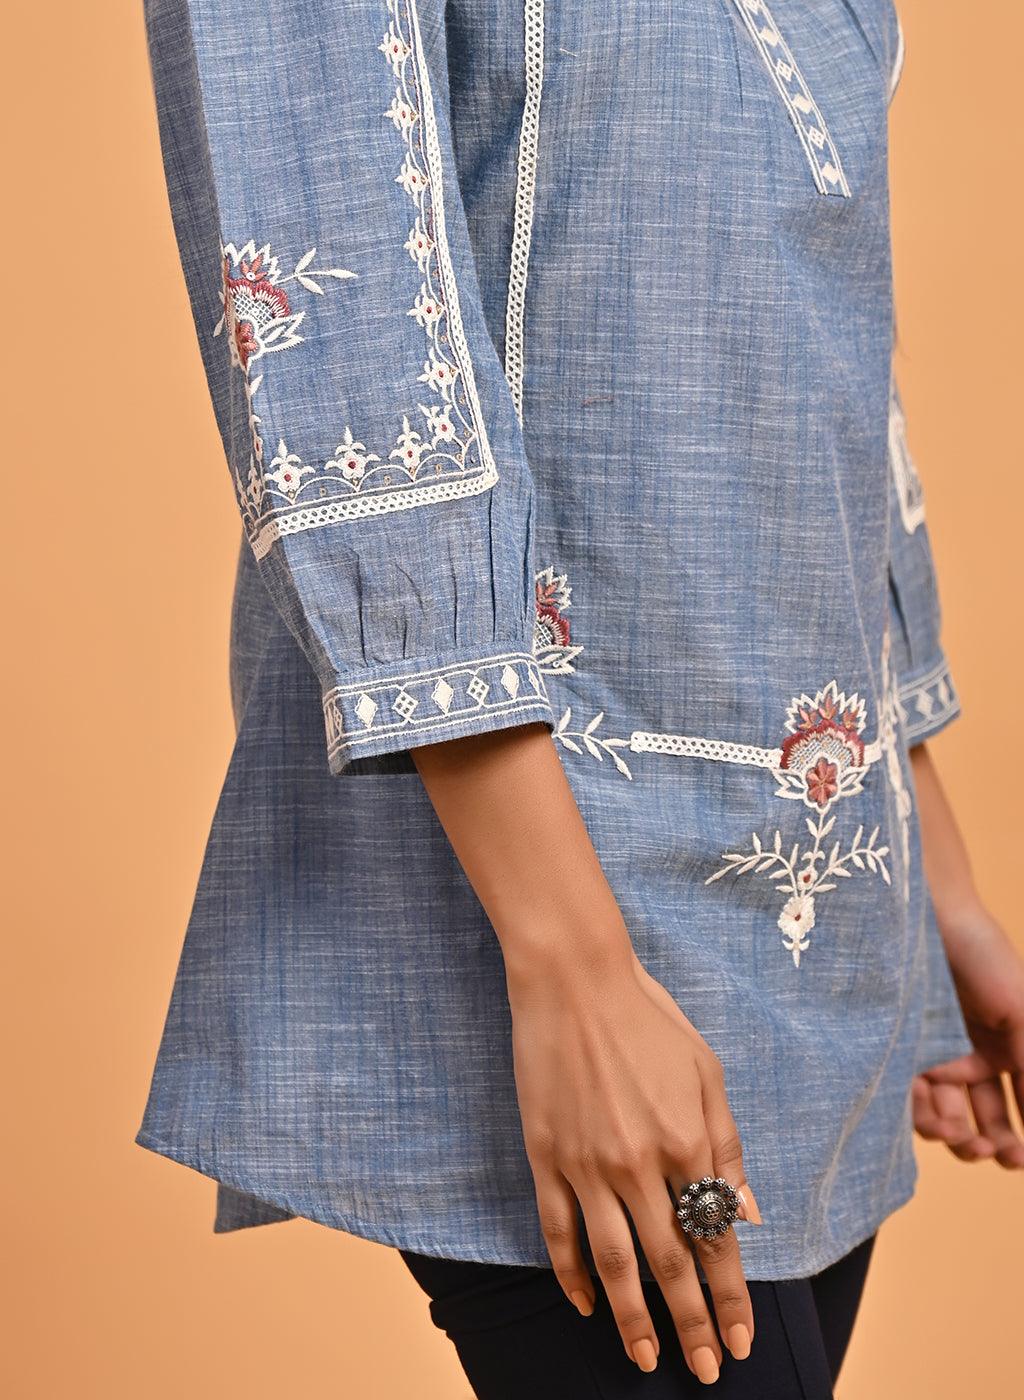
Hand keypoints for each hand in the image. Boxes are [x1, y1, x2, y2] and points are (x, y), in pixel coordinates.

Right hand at [507, 945, 760, 1382]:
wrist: (573, 981)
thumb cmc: (648, 1019)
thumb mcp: (706, 1072)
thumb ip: (727, 1146)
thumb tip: (748, 1214)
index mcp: (686, 1140)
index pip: (715, 1240)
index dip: (731, 1297)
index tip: (742, 1338)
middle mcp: (639, 1162)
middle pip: (669, 1263)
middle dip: (692, 1324)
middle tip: (705, 1370)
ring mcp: (587, 1163)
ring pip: (613, 1262)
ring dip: (632, 1318)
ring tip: (645, 1357)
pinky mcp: (546, 1155)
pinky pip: (557, 1231)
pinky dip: (571, 1274)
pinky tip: (586, 1303)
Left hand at [913, 905, 1023, 1168]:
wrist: (930, 918)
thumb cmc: (984, 957)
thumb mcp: (1023, 1014)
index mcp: (1003, 1053)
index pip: (1013, 1110)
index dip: (1016, 1143)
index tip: (1019, 1162)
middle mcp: (967, 1059)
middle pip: (978, 1121)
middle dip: (985, 1145)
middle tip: (988, 1151)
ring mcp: (930, 1055)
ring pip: (941, 1116)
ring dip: (952, 1136)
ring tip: (957, 1134)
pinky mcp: (894, 1049)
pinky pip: (905, 1095)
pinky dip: (919, 1114)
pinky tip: (932, 1118)